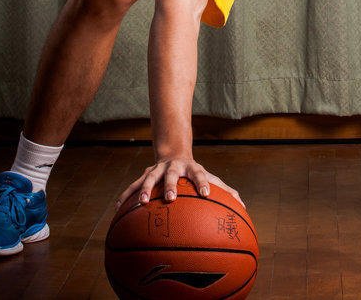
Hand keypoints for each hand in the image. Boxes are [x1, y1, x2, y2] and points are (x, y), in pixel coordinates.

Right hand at [115, 156, 244, 209]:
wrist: (174, 153)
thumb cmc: (195, 173)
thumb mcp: (209, 177)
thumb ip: (225, 190)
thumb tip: (243, 205)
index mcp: (192, 168)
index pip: (200, 174)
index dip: (203, 183)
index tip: (207, 194)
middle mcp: (174, 167)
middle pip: (172, 174)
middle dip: (171, 185)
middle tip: (171, 198)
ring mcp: (158, 170)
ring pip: (149, 178)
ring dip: (144, 189)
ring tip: (141, 202)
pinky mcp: (145, 174)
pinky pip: (133, 185)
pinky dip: (126, 195)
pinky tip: (117, 208)